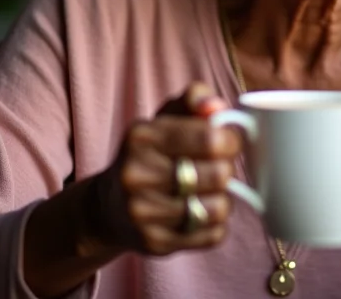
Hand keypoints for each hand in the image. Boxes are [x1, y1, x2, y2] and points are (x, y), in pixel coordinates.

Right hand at [92, 82, 240, 255]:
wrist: (110, 205)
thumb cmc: (151, 153)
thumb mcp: (167, 116)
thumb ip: (195, 98)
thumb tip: (216, 106)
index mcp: (142, 136)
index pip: (210, 139)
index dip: (230, 140)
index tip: (227, 141)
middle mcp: (137, 175)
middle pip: (218, 175)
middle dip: (227, 169)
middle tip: (217, 167)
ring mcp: (143, 213)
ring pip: (218, 208)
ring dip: (223, 199)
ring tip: (209, 191)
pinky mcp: (154, 243)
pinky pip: (213, 235)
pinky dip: (216, 224)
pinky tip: (200, 212)